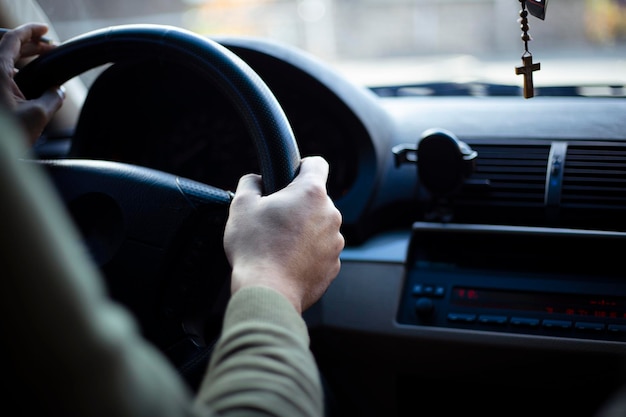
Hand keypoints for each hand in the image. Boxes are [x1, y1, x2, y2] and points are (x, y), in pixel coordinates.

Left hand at [0, 23, 63, 144]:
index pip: (13, 39)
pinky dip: (15, 72)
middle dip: (31, 45)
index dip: (30, 31)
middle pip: (7, 48)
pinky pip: (1, 75)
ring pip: (4, 62)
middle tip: (51, 48)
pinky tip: (27, 82)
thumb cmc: (8, 139)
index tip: (45, 29)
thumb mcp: (38, 115)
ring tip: (42, 62)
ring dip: (22, 59)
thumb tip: (57, 91)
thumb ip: (52, 98)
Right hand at [224, 156, 344, 313]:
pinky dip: (307, 253)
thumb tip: (255, 181)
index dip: (301, 166)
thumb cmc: (255, 249)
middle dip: (296, 204)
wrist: (267, 292)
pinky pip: (320, 251)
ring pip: (319, 226)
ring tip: (278, 243)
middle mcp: (330, 215)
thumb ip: (250, 183)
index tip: (290, 176)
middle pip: (315, 199)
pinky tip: (286, 261)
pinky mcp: (333, 265)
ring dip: (303, 230)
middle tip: (272, 218)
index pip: (317, 164)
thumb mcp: (241, 205)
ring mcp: (335, 242)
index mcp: (311, 193)